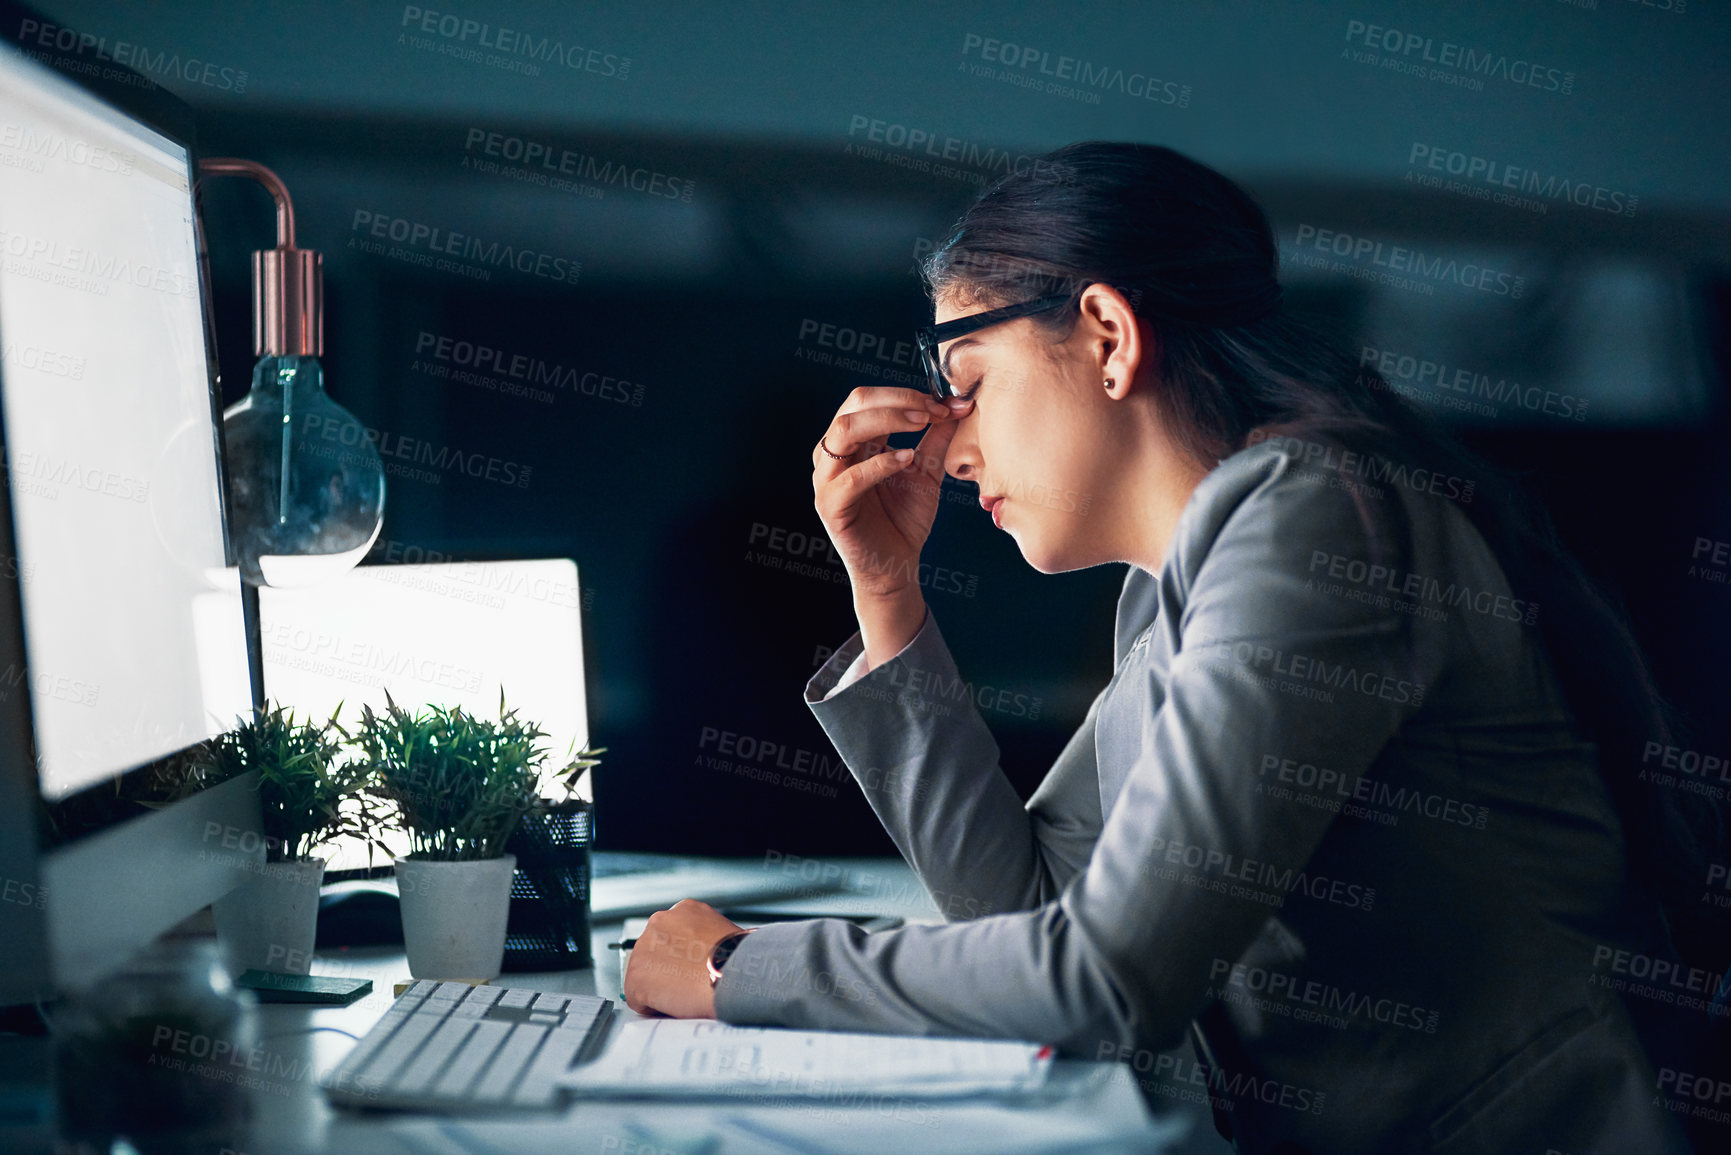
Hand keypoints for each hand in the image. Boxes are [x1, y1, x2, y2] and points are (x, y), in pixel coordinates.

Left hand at [620, 899, 742, 1018]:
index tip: (691, 968)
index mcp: (685, 910)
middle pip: (653, 954)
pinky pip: (639, 1000)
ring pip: (644, 976)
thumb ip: (705, 940)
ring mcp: (644, 948)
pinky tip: (677, 1004)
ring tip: (687, 995)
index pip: (671, 936)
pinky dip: (654, 1008)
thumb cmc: (741, 961)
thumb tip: (704, 957)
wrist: (734, 975)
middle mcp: (660, 922)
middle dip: (667, 970)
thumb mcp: (726, 934)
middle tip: (689, 985)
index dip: (681, 957)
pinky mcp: (635, 977)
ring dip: (661, 988)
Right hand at [812, 387, 972, 599]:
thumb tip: (959, 404)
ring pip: (845, 430)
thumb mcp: (926, 469)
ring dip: (887, 420)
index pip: (867, 398)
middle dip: (897, 401)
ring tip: (921, 424)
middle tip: (934, 410)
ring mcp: (827, 479)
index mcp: (851, 441)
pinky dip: (880, 463)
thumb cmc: (905, 518)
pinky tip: (907, 460)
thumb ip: (936, 436)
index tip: (945, 404)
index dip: (906, 394)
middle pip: (854, 405)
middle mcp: (833, 454)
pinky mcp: (830, 505)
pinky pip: (851, 476)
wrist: (897, 564)